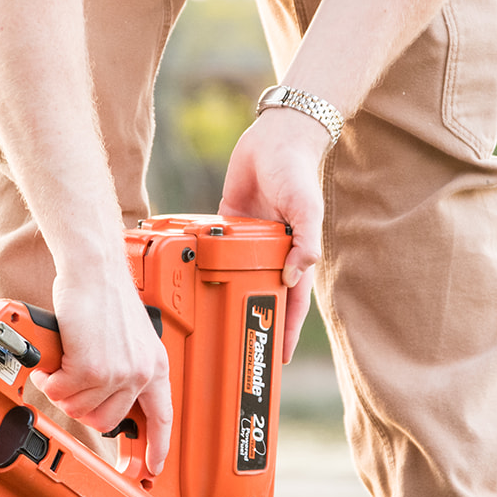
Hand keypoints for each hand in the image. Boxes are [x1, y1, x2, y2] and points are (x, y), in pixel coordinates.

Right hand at [30, 267, 172, 476]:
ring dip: (63, 392)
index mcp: (155, 366)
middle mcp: (140, 372)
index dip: (157, 446)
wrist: (94, 269)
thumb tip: (104, 397)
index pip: (162, 417)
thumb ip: (124, 368)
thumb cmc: (105, 296)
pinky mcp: (92, 368)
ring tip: (60, 368)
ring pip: (80, 409)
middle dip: (83, 409)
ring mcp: (117, 372)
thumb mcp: (129, 337)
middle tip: (71, 389)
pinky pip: (62, 394)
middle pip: (108, 422)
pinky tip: (52, 363)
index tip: (152, 466)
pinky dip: (50, 380)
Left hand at [219, 108, 329, 362]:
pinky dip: (205, 267)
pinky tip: (190, 285)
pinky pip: (214, 253)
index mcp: (293, 257)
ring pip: (234, 280)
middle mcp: (270, 255)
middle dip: (252, 325)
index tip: (277, 358)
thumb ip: (305, 241)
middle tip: (238, 354)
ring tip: (209, 329)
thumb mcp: (306, 208)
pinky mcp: (226, 228)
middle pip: (259, 299)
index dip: (285, 332)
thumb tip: (295, 277)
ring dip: (225, 301)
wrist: (275, 139)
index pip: (291, 304)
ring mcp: (247, 244)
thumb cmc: (298, 173)